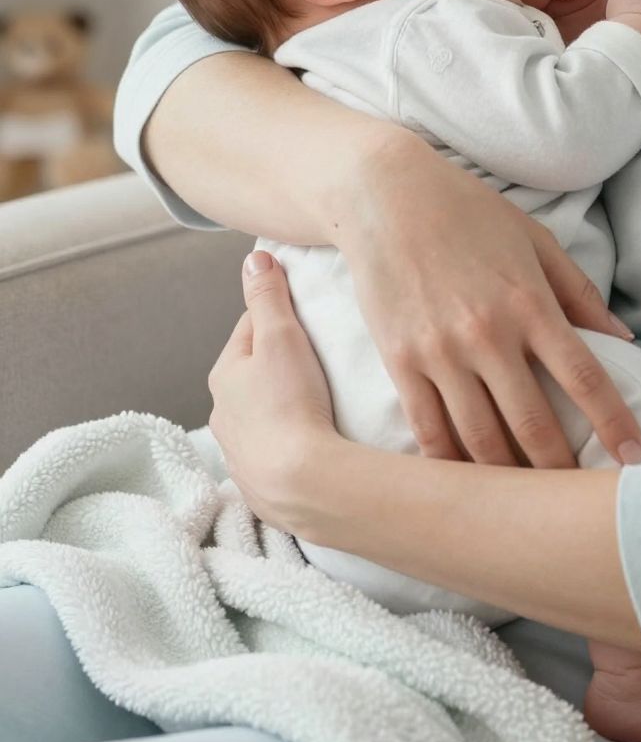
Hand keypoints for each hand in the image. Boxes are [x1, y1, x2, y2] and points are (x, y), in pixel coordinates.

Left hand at [208, 252, 336, 528]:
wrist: (302, 482)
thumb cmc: (291, 402)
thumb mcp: (282, 336)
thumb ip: (268, 297)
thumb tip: (253, 259)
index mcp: (224, 374)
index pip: (250, 329)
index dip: (279, 317)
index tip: (306, 315)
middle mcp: (222, 413)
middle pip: (253, 374)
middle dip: (279, 365)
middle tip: (317, 360)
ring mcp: (239, 451)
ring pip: (261, 415)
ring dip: (282, 406)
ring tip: (317, 404)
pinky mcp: (258, 482)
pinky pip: (273, 452)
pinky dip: (288, 443)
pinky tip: (309, 444)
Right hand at [342, 135, 640, 470]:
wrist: (384, 195)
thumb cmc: (468, 214)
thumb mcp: (534, 241)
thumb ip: (579, 294)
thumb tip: (624, 341)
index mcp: (530, 304)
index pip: (585, 378)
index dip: (615, 424)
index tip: (636, 459)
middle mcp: (488, 335)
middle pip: (534, 425)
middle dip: (561, 471)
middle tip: (581, 500)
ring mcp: (440, 353)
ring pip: (481, 439)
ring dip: (509, 480)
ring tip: (529, 504)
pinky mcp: (400, 362)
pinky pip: (429, 430)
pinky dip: (451, 466)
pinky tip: (469, 487)